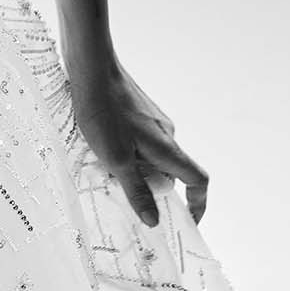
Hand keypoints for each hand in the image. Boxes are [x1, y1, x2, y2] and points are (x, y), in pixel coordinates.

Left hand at [66, 60, 208, 228]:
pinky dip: (126, 154)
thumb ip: (136, 190)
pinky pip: (138, 142)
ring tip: (106, 176)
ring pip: (151, 157)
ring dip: (135, 172)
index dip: (198, 204)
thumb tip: (154, 221)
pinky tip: (100, 153)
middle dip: (153, 191)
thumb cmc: (104, 111)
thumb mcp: (116, 159)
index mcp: (168, 149)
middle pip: (170, 173)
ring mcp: (151, 122)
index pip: (198, 180)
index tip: (187, 222)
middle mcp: (165, 135)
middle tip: (127, 203)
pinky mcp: (136, 113)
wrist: (91, 68)